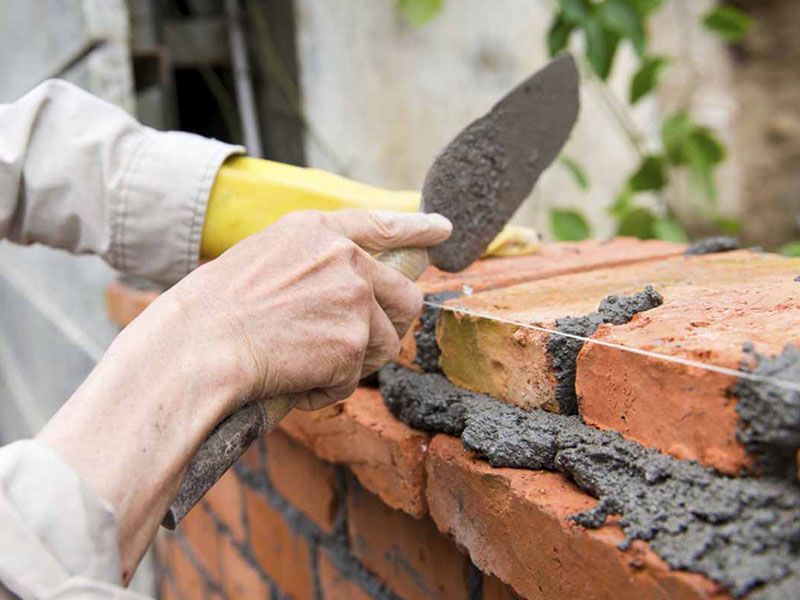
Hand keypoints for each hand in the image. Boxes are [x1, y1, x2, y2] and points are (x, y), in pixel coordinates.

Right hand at [170, 209, 451, 410]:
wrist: (198, 345)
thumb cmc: (212, 310)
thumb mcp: (262, 259)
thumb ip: (311, 262)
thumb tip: (348, 286)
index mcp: (317, 231)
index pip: (380, 225)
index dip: (415, 229)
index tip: (441, 230)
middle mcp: (345, 258)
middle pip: (404, 298)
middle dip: (388, 326)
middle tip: (355, 348)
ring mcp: (353, 299)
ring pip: (383, 344)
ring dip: (350, 364)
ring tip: (302, 364)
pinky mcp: (352, 343)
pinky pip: (354, 378)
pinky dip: (326, 389)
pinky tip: (292, 379)